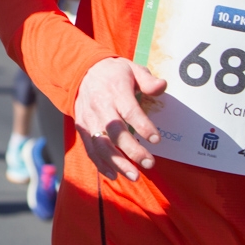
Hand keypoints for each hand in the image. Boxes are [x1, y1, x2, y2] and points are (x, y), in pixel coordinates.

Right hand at [73, 57, 166, 181]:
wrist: (81, 72)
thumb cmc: (112, 73)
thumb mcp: (132, 68)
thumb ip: (148, 80)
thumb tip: (163, 86)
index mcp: (115, 92)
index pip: (130, 111)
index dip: (143, 126)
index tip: (156, 140)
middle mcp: (101, 107)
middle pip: (115, 132)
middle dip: (132, 150)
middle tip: (149, 163)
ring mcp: (89, 120)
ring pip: (101, 145)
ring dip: (117, 162)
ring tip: (134, 176)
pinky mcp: (82, 129)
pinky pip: (90, 149)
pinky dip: (101, 164)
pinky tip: (114, 175)